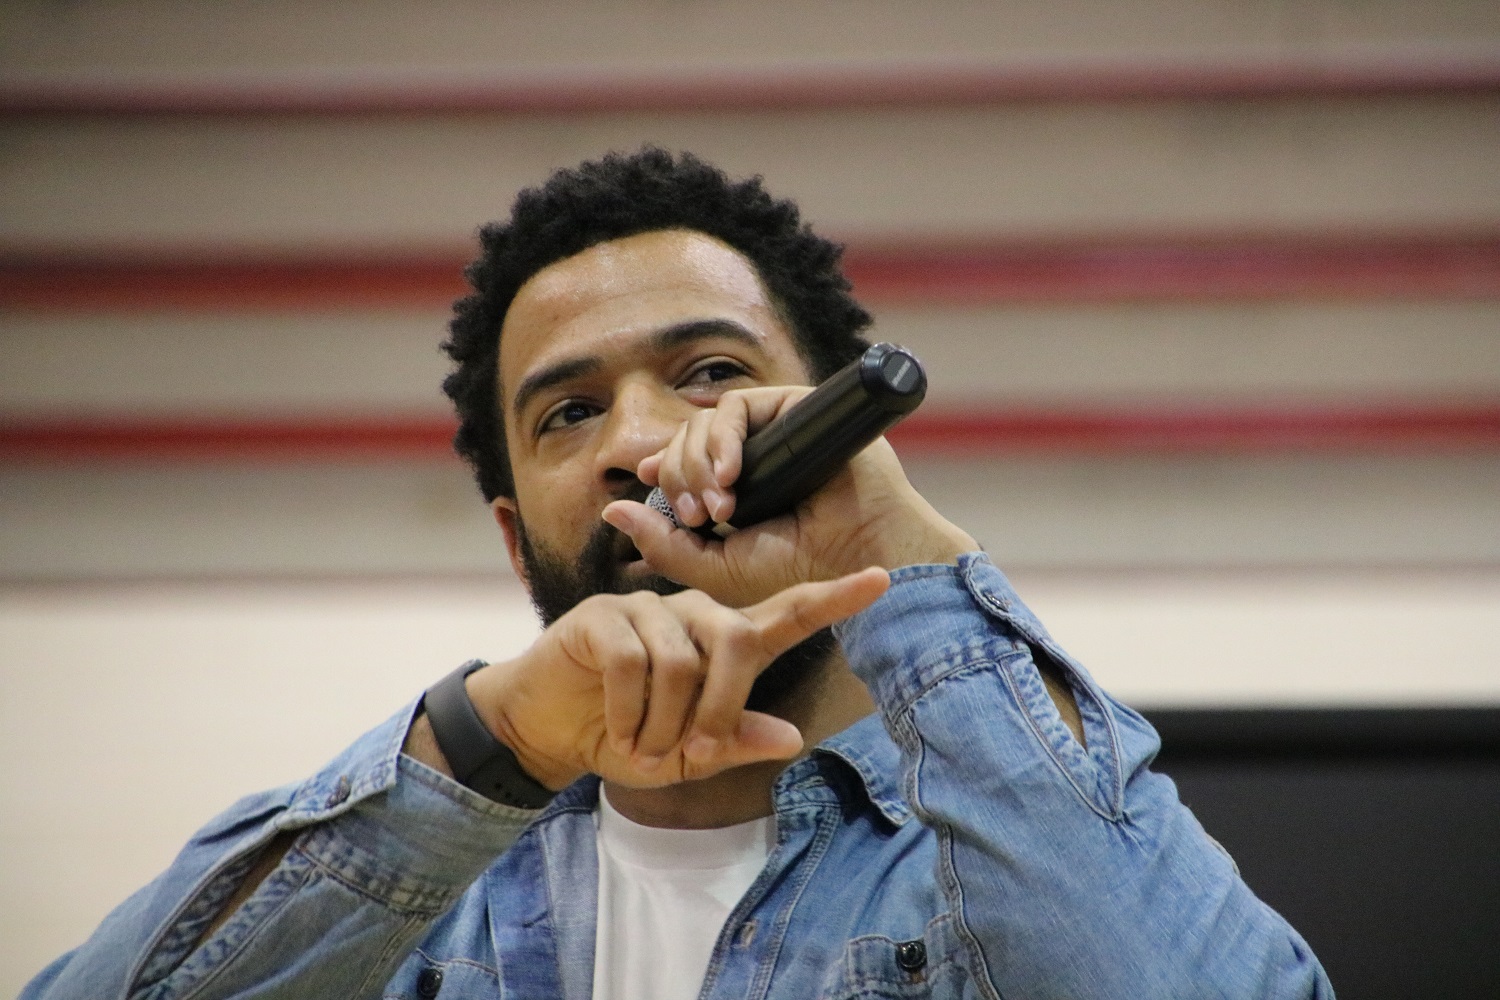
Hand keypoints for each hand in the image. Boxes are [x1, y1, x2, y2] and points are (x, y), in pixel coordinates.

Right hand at [465, 567, 889, 789]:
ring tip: (643, 745)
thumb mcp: (687, 756)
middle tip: (692, 754)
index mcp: (724, 642)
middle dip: (721, 707)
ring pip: (681, 660)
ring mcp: (647, 609)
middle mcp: (693, 614)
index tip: (883, 579)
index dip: (834, 599)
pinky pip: (632, 659)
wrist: (546, 730)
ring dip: (664, 721)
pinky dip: (627, 708)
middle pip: (735, 639)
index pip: (787, 614)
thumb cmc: (625, 736)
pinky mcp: (602, 615)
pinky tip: (616, 728)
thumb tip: (792, 739)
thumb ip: (735, 740)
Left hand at [604, 385, 976, 606]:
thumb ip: (662, 543)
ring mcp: (774, 431)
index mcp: (734, 489)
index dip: (659, 471)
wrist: (857, 560)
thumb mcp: (714, 569)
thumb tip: (611, 509)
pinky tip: (731, 473)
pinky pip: (738, 404)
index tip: (645, 485)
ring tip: (719, 504)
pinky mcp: (794, 409)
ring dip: (698, 461)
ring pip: (705, 421)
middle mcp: (753, 456)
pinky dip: (723, 437)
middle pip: (686, 442)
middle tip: (699, 517)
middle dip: (679, 478)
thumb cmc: (796, 571)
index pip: (679, 465)